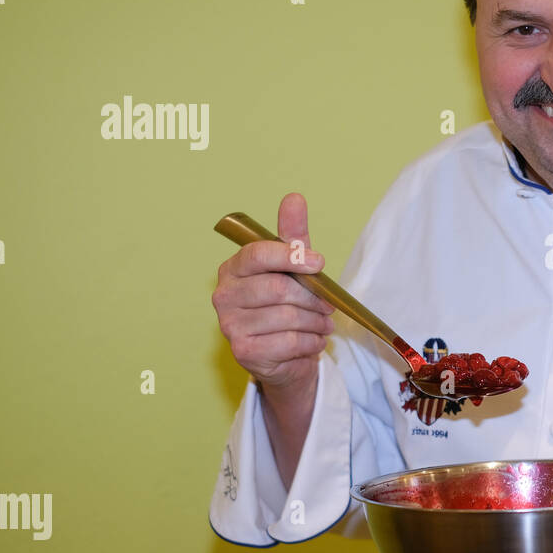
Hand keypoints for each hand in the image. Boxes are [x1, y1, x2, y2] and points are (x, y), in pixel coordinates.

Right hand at [212, 192, 335, 390]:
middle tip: (328, 305)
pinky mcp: (243, 352)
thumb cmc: (287, 303)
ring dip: (316, 322)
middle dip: (312, 298)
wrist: (284, 354)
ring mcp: (230, 326)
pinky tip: (312, 341)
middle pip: (278, 289)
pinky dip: (311, 343)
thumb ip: (293, 236)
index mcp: (233, 268)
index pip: (258, 254)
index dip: (292, 257)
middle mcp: (224, 295)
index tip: (320, 263)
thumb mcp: (293, 267)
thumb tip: (294, 197)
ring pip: (288, 317)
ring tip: (321, 323)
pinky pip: (289, 342)